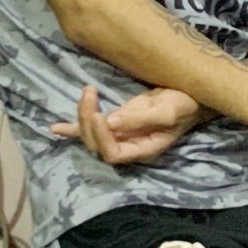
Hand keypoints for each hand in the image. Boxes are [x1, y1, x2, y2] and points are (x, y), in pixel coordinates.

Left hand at [51, 85, 202, 164]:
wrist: (193, 94)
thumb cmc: (185, 103)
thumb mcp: (167, 110)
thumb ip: (140, 119)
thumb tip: (110, 122)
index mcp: (143, 149)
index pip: (113, 153)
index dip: (102, 137)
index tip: (100, 113)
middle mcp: (129, 146)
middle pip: (98, 145)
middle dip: (88, 122)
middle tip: (90, 94)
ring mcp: (121, 134)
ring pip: (92, 136)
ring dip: (82, 117)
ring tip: (86, 93)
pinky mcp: (118, 122)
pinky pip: (93, 128)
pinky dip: (73, 128)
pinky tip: (55, 128)